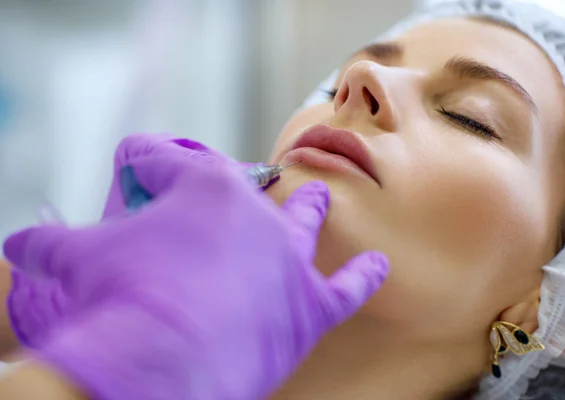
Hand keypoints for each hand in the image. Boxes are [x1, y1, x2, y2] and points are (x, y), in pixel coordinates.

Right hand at [3, 160, 388, 399]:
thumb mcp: (79, 257)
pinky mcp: (310, 306)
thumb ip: (52, 243)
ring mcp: (288, 258)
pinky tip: (380, 265)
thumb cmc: (124, 297)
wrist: (161, 362)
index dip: (142, 164)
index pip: (164, 161)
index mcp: (201, 186)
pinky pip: (349, 288)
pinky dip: (364, 277)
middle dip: (222, 191)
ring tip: (315, 197)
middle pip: (240, 189)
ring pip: (305, 222)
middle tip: (212, 200)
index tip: (134, 169)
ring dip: (310, 210)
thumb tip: (17, 244)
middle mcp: (254, 212)